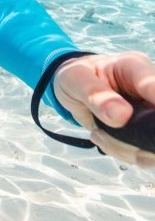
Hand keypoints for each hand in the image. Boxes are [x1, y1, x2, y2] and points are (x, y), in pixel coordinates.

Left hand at [54, 52, 154, 166]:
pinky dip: (124, 153)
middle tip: (100, 133)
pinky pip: (146, 154)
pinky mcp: (148, 132)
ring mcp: (152, 113)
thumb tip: (121, 115)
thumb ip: (94, 93)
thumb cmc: (77, 75)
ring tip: (97, 133)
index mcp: (134, 66)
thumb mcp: (74, 77)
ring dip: (126, 149)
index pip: (154, 85)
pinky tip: (102, 136)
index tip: (131, 118)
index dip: (154, 101)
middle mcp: (151, 90)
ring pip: (154, 146)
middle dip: (137, 140)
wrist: (75, 89)